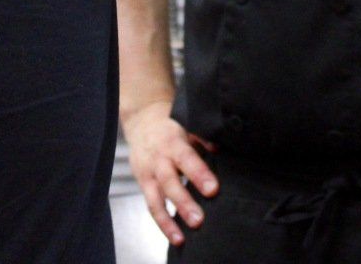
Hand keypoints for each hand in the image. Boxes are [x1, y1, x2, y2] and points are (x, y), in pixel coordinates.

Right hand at [123, 100, 217, 245]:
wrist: (142, 122)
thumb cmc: (172, 127)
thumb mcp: (187, 124)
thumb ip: (203, 137)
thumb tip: (218, 148)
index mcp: (172, 142)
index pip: (186, 159)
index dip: (199, 174)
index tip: (213, 189)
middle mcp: (158, 160)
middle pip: (169, 182)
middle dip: (183, 203)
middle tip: (199, 220)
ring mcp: (148, 174)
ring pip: (156, 199)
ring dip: (169, 221)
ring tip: (182, 238)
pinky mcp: (143, 185)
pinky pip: (152, 206)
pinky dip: (163, 223)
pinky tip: (176, 237)